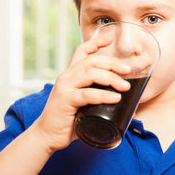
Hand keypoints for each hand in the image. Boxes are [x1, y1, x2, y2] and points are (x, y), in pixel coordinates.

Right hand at [32, 34, 130, 152]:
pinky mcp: (65, 100)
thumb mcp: (84, 106)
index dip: (95, 43)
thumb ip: (99, 102)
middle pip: (92, 61)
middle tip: (127, 70)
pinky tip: (115, 98)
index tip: (110, 38)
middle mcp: (66, 77)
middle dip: (112, 63)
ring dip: (111, 78)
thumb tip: (127, 107)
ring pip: (91, 73)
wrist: (47, 136)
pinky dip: (103, 95)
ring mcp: (65, 87)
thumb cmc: (67, 122)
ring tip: (125, 86)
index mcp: (70, 75)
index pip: (81, 51)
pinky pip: (87, 94)